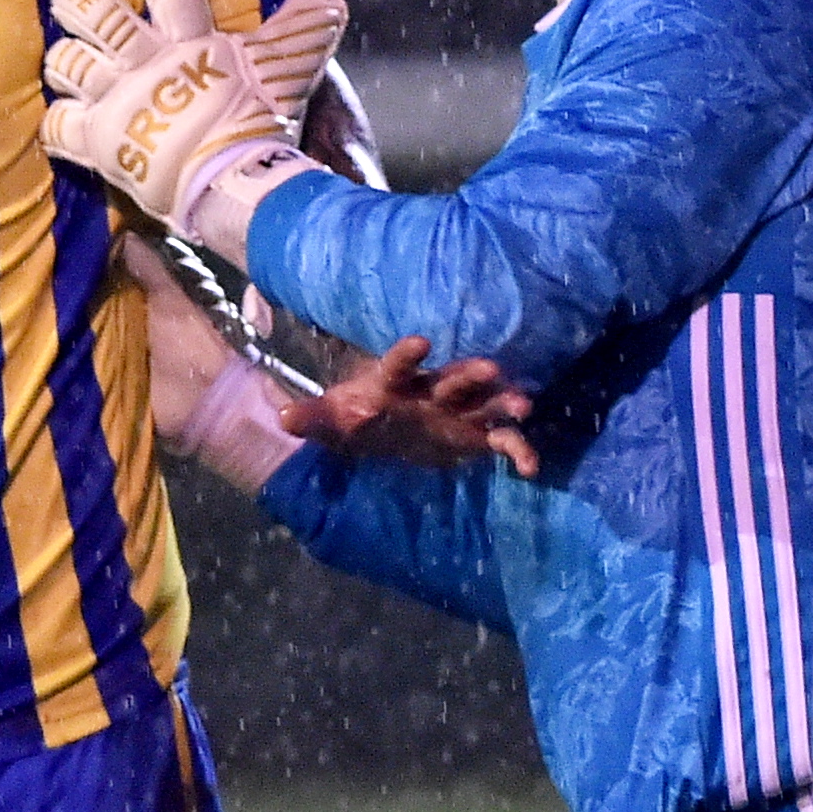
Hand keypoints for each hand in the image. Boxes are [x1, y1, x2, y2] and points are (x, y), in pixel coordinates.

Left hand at [41, 0, 347, 233]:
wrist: (235, 189)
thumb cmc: (262, 129)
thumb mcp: (290, 73)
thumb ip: (304, 29)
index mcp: (192, 43)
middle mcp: (146, 65)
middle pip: (95, 14)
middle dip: (78, 0)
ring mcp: (117, 103)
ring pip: (68, 62)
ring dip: (67, 59)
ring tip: (69, 59)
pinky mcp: (98, 142)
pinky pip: (58, 121)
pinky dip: (59, 118)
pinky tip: (64, 117)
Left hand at [283, 336, 539, 477]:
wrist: (382, 429)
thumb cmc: (356, 417)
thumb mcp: (332, 420)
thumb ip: (312, 418)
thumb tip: (282, 419)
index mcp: (394, 383)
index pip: (398, 365)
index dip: (407, 354)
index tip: (421, 342)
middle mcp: (431, 391)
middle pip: (452, 379)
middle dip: (471, 374)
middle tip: (492, 370)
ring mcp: (456, 412)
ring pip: (484, 403)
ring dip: (503, 403)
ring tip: (523, 406)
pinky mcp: (474, 436)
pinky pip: (501, 441)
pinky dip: (517, 450)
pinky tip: (530, 469)